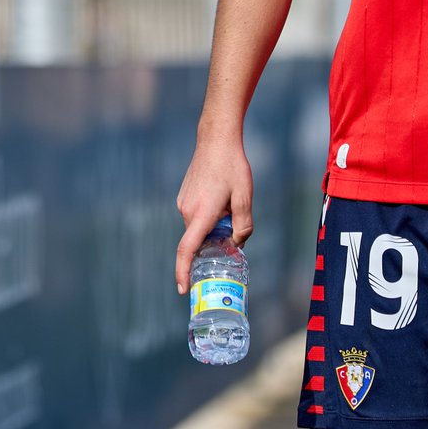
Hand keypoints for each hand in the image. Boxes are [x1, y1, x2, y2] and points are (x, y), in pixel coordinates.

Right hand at [175, 130, 253, 293]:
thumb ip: (243, 225)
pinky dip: (209, 215)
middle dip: (216, 239)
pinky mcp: (184, 197)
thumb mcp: (245, 196)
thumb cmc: (233, 166)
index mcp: (201, 213)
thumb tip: (237, 244)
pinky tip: (221, 195)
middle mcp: (187, 211)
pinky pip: (197, 215)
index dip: (183, 272)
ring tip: (229, 200)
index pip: (186, 250)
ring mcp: (183, 203)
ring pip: (200, 226)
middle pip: (200, 238)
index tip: (183, 289)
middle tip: (235, 222)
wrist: (216, 139)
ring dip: (214, 224)